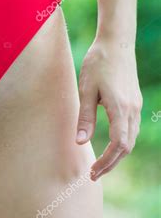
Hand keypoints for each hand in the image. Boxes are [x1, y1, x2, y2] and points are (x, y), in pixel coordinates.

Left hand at [76, 38, 141, 180]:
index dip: (106, 162)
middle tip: (93, 175)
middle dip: (111, 163)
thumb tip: (80, 142)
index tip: (92, 172)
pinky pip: (130, 129)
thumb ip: (85, 117)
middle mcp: (133, 109)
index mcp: (121, 108)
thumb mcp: (86, 91)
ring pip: (130, 139)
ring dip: (116, 155)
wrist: (116, 43)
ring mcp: (136, 106)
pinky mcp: (134, 102)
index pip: (119, 145)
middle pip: (127, 146)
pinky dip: (121, 144)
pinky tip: (109, 147)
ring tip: (99, 166)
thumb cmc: (97, 64)